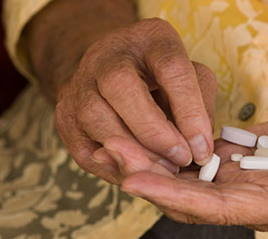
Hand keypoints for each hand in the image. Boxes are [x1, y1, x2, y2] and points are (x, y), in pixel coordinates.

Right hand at [54, 18, 216, 183]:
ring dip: (132, 152)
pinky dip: (112, 165)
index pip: (171, 67)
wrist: (113, 74)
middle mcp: (108, 54)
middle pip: (121, 86)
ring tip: (161, 169)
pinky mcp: (65, 112)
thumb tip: (199, 149)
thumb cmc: (161, 79)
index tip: (202, 148)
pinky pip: (83, 145)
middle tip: (179, 159)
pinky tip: (137, 170)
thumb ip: (200, 107)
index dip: (189, 111)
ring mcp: (80, 82)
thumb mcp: (192, 78)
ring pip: (95, 116)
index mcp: (149, 38)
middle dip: (153, 131)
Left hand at [119, 113, 267, 232]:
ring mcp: (235, 180)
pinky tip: (140, 133)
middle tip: (110, 153)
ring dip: (148, 160)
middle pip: (187, 194)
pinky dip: (165, 148)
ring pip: (183, 176)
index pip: (214, 207)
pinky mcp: (230, 159)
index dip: (174, 195)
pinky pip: (191, 158)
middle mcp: (245, 198)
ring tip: (112, 142)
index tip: (133, 180)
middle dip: (147, 176)